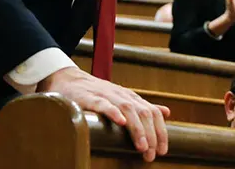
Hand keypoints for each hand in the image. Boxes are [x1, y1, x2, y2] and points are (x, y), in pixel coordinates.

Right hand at [37, 67, 168, 161]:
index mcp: (131, 97)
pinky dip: (113, 112)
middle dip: (150, 135)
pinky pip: (103, 104)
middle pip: (143, 113)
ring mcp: (106, 95)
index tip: (162, 150)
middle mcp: (122, 95)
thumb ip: (143, 106)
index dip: (161, 131)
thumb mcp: (123, 98)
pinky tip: (120, 122)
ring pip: (128, 109)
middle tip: (151, 154)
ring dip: (137, 128)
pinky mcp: (90, 97)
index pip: (153, 112)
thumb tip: (166, 112)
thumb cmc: (95, 92)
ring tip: (142, 146)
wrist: (68, 79)